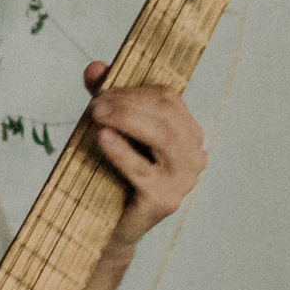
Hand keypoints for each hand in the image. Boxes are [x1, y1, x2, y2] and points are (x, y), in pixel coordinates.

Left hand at [81, 64, 206, 259]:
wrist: (106, 223)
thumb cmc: (112, 170)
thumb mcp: (110, 127)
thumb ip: (105, 97)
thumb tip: (95, 67)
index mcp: (188, 133)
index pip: (169, 98)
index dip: (134, 90)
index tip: (101, 89)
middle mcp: (194, 155)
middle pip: (166, 115)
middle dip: (128, 103)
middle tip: (95, 103)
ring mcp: (184, 180)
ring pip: (162, 137)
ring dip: (127, 120)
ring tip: (96, 114)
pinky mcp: (165, 200)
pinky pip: (143, 170)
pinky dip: (122, 152)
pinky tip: (103, 138)